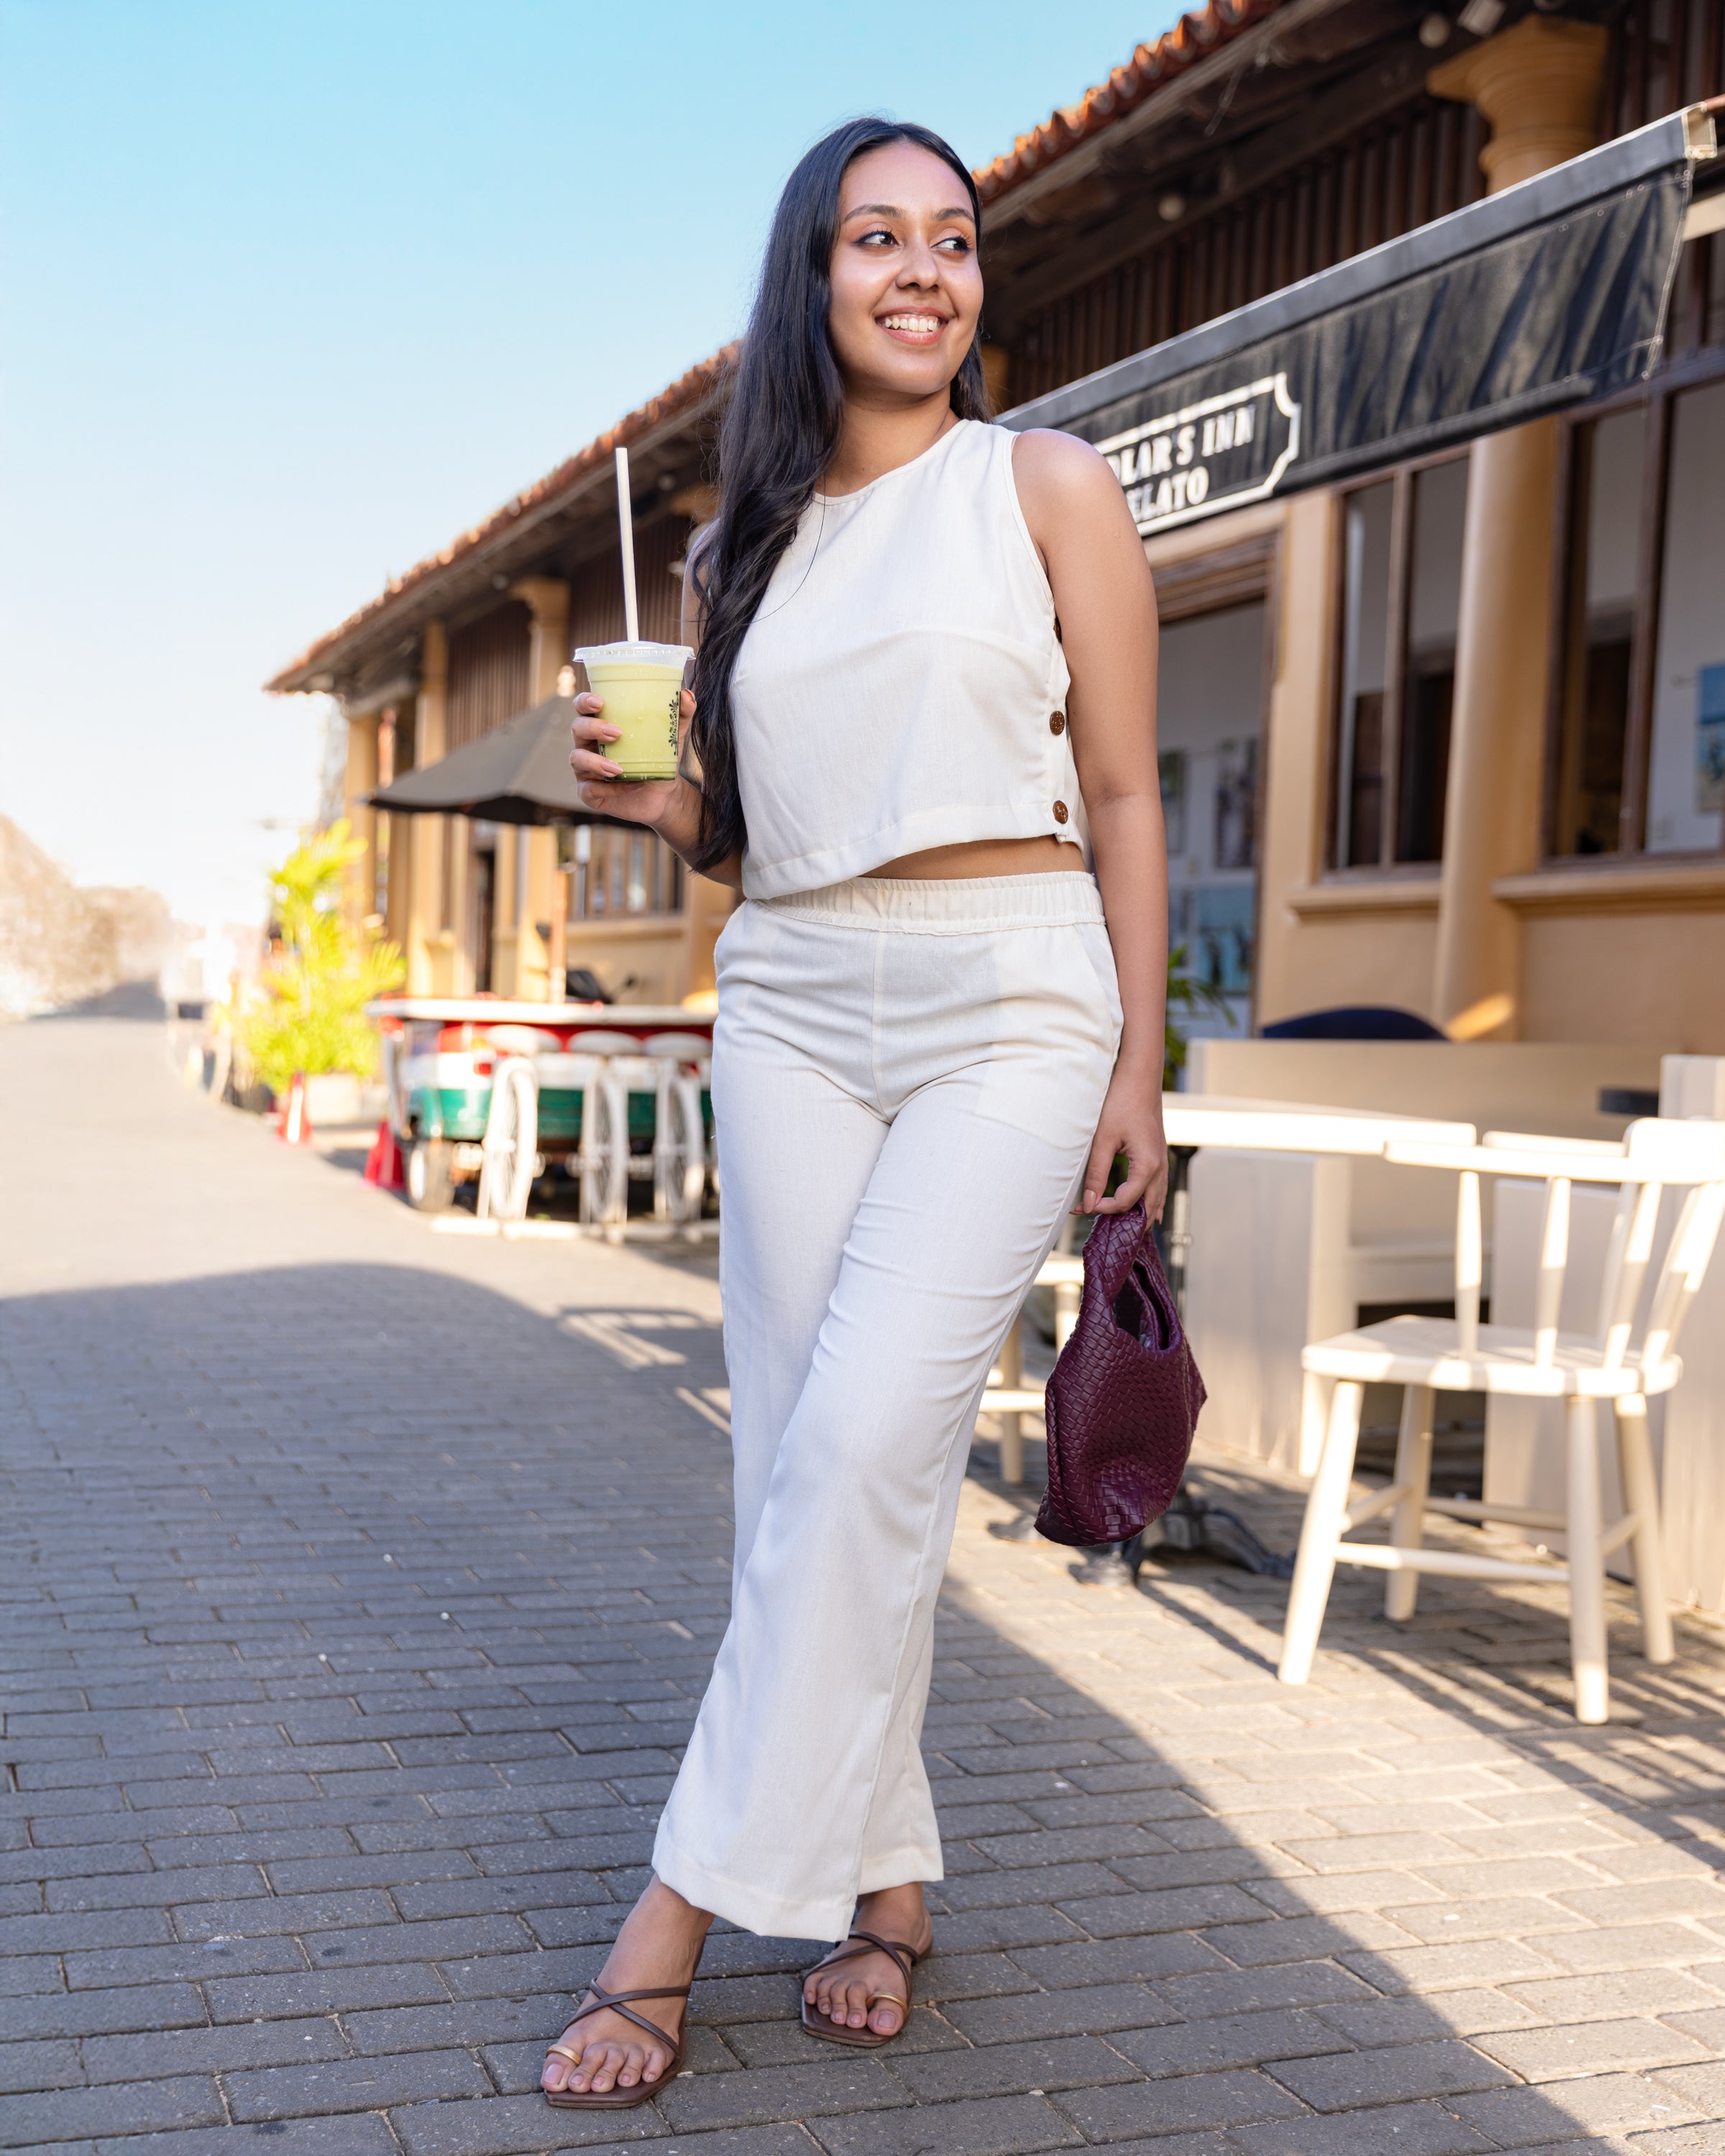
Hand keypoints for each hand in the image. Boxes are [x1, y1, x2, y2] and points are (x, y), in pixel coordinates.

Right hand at [570, 689, 695, 828]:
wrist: (665, 794)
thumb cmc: (660, 759)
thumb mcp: (672, 736)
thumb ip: (679, 715)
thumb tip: (687, 694)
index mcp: (601, 724)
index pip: (583, 707)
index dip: (584, 701)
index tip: (599, 702)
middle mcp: (589, 744)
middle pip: (577, 728)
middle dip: (593, 728)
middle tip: (617, 733)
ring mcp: (586, 769)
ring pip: (577, 759)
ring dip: (595, 761)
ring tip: (618, 767)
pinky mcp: (589, 793)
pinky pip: (589, 789)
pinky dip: (609, 788)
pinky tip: (630, 785)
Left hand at [1077, 1060, 1167, 1220]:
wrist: (1139, 1080)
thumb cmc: (1120, 1103)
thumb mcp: (1103, 1139)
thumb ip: (1097, 1173)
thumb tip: (1089, 1203)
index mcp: (1147, 1166)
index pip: (1126, 1202)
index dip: (1103, 1209)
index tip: (1080, 1208)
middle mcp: (1160, 1168)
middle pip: (1146, 1210)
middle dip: (1124, 1222)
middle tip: (1100, 1229)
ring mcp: (1162, 1164)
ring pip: (1156, 1202)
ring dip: (1139, 1216)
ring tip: (1120, 1230)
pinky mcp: (1159, 1158)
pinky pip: (1159, 1190)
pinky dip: (1151, 1204)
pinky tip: (1147, 1214)